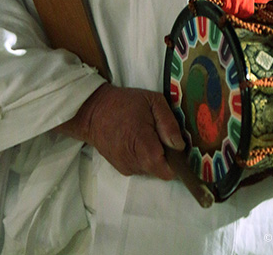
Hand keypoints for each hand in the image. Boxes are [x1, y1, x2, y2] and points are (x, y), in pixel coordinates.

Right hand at [57, 84, 184, 179]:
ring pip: (150, 170)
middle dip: (165, 158)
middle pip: (160, 171)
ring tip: (145, 136)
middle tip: (160, 136)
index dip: (176, 162)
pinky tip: (135, 140)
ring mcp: (126, 167)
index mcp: (144, 146)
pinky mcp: (120, 168)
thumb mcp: (152, 101)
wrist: (92, 110)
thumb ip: (169, 123)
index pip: (168, 171)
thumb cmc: (125, 103)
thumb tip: (180, 146)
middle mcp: (134, 163)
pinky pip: (139, 167)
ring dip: (153, 157)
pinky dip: (142, 157)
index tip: (175, 147)